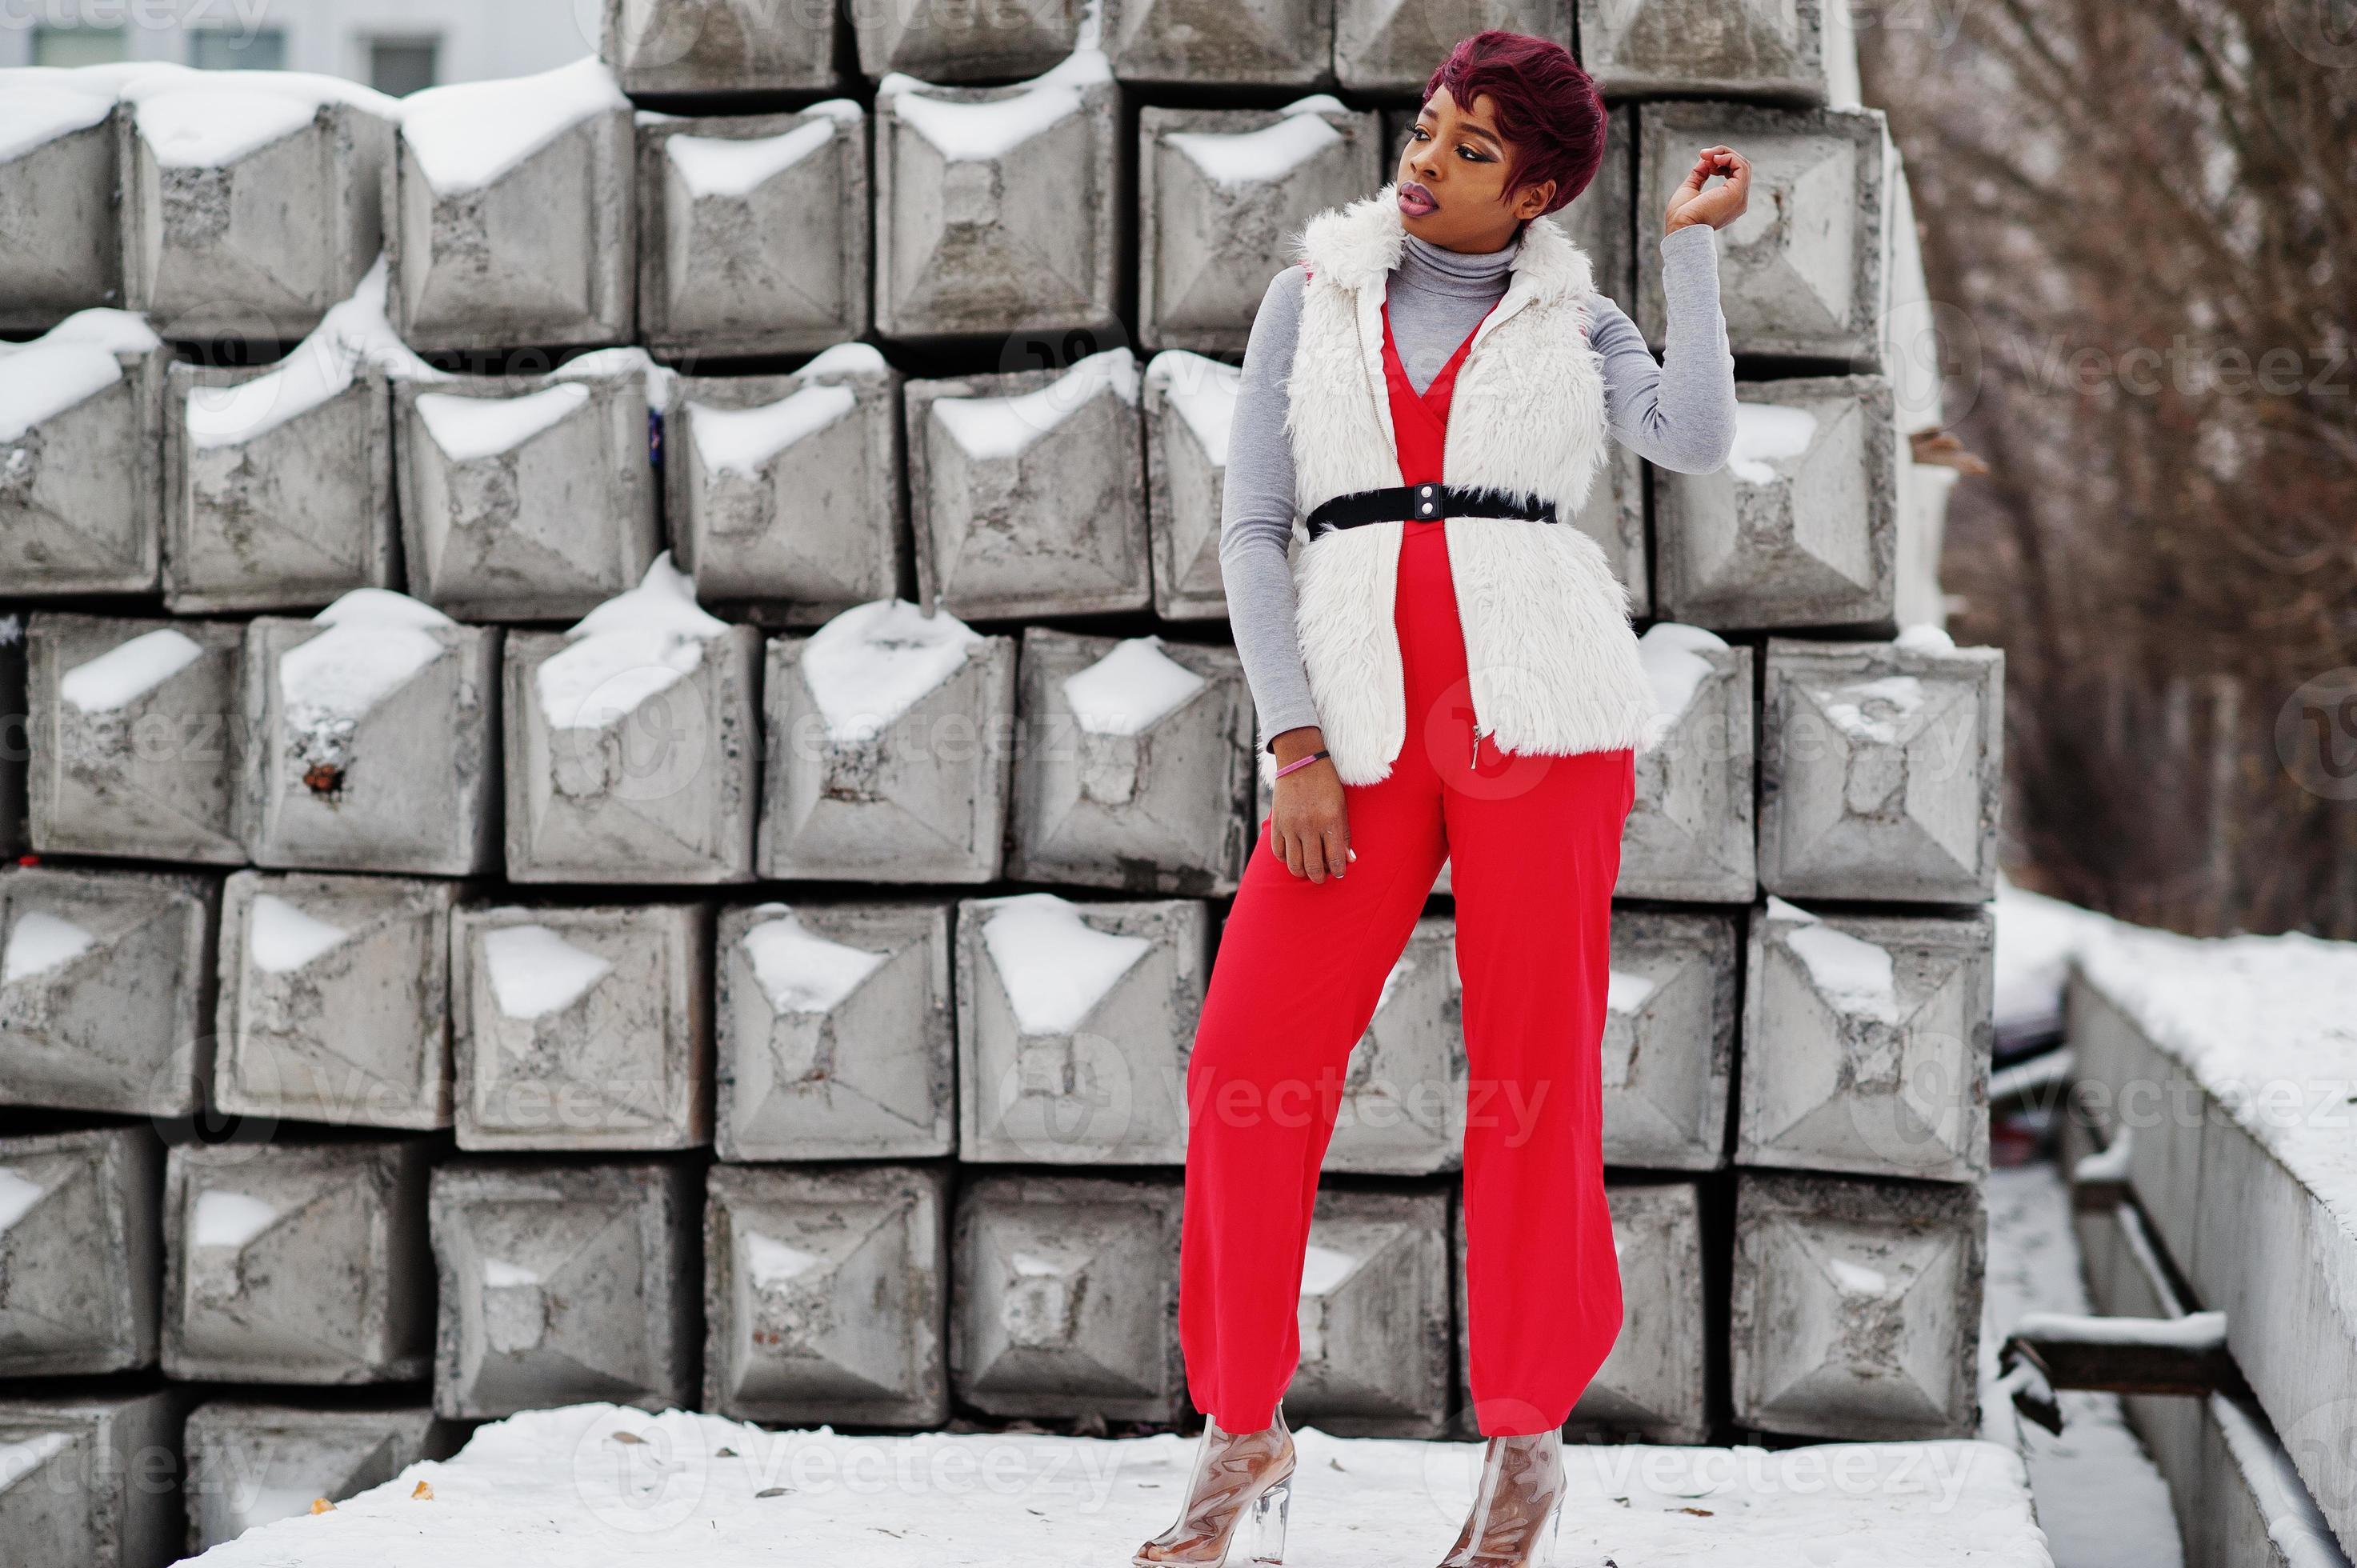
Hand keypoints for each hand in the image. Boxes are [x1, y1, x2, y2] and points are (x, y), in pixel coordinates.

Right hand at [1268, 726, 1350, 882]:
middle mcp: (1309, 826)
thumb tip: (1349, 858)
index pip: (1334, 858)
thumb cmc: (1326, 783)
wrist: (1301, 761)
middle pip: (1313, 866)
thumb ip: (1344, 834)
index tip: (1339, 874)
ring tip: (1308, 869)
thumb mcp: (1341, 805)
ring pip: (1294, 864)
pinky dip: (1286, 859)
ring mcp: (1290, 825)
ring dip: (1302, 872)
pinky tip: (1294, 856)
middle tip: (1322, 876)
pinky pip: (1278, 852)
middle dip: (1319, 877)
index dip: (1338, 871)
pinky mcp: (1277, 823)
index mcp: (1329, 821)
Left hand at [1664, 145, 1750, 233]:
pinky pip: (1741, 166)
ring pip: (1743, 164)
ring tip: (1707, 155)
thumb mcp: (1690, 189)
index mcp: (1729, 203)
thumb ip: (1699, 174)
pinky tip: (1714, 159)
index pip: (1735, 175)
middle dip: (1723, 155)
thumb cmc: (1681, 216)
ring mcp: (1740, 197)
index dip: (1720, 162)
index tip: (1702, 160)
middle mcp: (1739, 201)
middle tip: (1704, 154)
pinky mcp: (1737, 192)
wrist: (1681, 229)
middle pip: (1741, 168)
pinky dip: (1728, 157)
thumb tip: (1706, 158)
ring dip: (1724, 153)